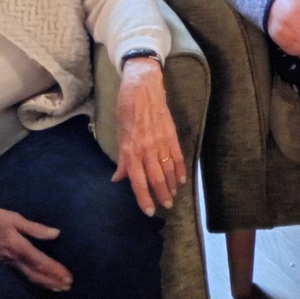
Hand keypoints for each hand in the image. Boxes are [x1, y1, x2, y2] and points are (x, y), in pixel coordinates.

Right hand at [0, 200, 71, 290]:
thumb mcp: (13, 218)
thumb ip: (34, 228)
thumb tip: (55, 234)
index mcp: (18, 247)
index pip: (41, 263)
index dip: (55, 271)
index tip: (68, 278)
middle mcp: (12, 258)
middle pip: (35, 274)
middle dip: (52, 281)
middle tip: (67, 287)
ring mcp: (5, 261)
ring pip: (28, 275)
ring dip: (43, 282)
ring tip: (57, 288)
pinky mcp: (0, 260)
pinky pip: (20, 272)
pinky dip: (32, 278)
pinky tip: (37, 279)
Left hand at [112, 58, 183, 215]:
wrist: (142, 88)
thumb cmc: (126, 109)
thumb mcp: (119, 134)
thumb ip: (121, 159)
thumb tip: (118, 178)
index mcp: (130, 151)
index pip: (137, 181)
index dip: (144, 198)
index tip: (149, 211)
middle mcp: (146, 149)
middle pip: (155, 178)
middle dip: (161, 195)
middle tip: (166, 206)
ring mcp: (160, 142)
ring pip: (168, 170)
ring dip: (171, 185)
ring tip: (173, 195)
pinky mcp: (171, 135)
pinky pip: (178, 157)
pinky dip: (180, 169)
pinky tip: (181, 179)